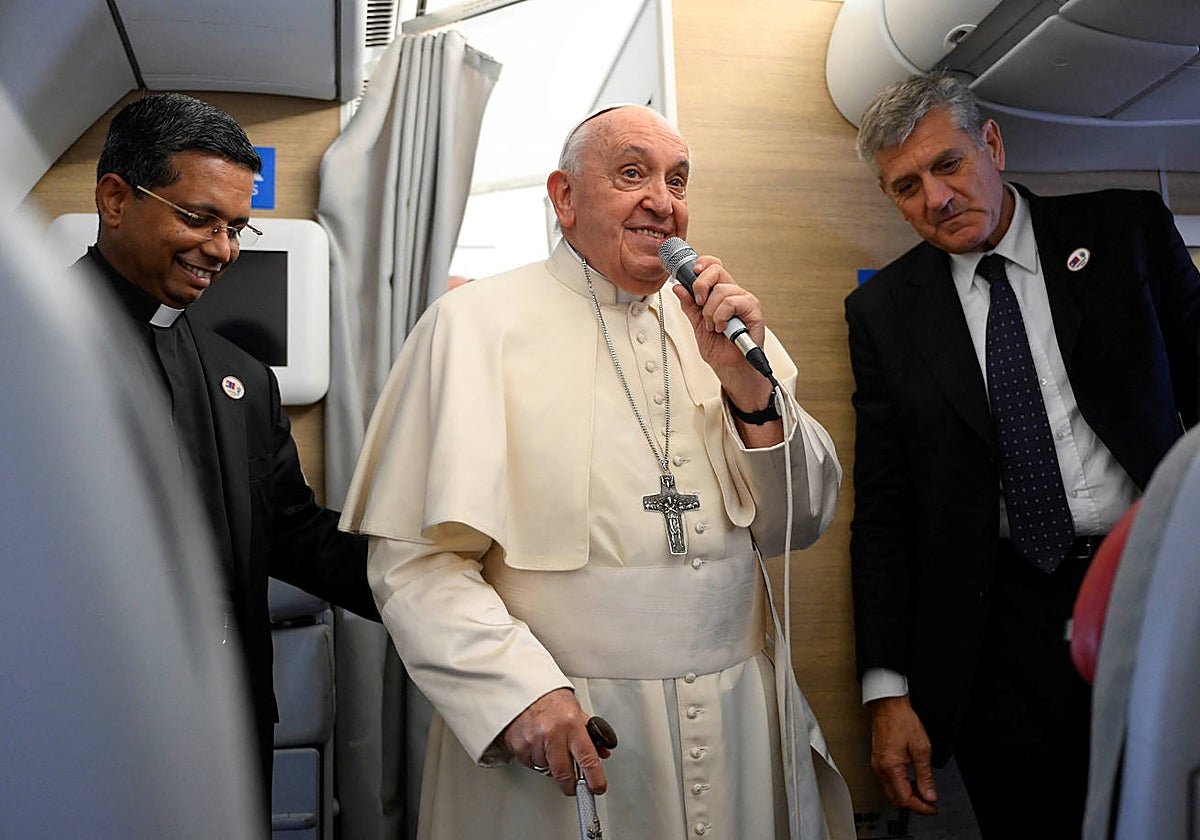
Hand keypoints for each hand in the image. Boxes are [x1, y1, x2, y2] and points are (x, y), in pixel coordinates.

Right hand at [501, 688, 609, 795]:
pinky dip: (535, 759)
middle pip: (564, 773)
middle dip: (570, 783)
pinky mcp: (519, 747)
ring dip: (550, 765)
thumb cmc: (549, 697)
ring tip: (549, 745)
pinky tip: (536, 743)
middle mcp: (553, 733)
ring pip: (546, 770)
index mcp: (571, 723)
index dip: (595, 778)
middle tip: (573, 783)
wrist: (521, 686)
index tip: (597, 787)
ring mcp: (534, 741)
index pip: (588, 758)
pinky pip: (531, 764)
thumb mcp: (575, 710)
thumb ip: (589, 732)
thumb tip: (601, 752)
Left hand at [670, 255, 773, 412]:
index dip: (702, 263)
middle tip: (699, 303)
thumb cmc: (720, 349)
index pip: (714, 267)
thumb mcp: (697, 325)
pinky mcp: (753, 311)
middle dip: (701, 285)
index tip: (691, 271)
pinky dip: (721, 316)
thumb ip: (689, 306)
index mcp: (721, 294)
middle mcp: (734, 294)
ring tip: (713, 326)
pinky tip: (722, 328)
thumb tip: (678, 287)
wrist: (731, 368)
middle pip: (717, 270)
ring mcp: (745, 301)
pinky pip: (733, 302)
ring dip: (710, 311)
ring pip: (722, 290)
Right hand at [867, 695, 937, 815]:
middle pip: (895, 800)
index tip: (932, 807)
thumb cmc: (902, 721)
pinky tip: (911, 782)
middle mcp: (880, 769)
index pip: (905, 799)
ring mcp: (877, 766)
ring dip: (907, 796)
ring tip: (923, 792)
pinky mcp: (877, 762)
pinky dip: (901, 787)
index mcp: (890, 767)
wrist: (888, 706)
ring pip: (891, 793)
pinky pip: (888, 783)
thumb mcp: (921, 748)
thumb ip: (925, 775)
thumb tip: (929, 795)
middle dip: (914, 805)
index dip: (921, 807)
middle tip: (929, 803)